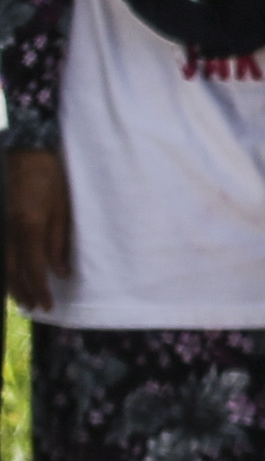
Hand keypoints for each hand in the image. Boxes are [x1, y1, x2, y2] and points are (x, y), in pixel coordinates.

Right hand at [4, 148, 70, 310]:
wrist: (26, 153)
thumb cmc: (51, 178)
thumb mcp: (62, 208)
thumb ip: (59, 241)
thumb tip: (60, 272)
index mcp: (30, 227)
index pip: (34, 267)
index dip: (40, 289)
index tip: (48, 305)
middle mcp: (10, 230)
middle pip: (14, 271)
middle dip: (24, 291)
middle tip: (35, 307)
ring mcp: (1, 226)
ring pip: (3, 264)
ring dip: (12, 284)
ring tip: (22, 299)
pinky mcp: (1, 222)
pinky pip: (1, 251)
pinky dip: (6, 268)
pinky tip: (11, 276)